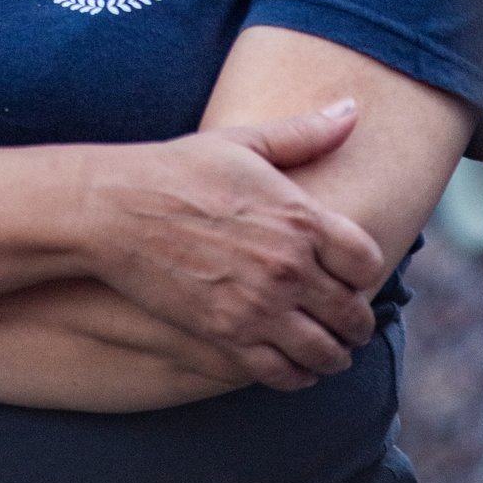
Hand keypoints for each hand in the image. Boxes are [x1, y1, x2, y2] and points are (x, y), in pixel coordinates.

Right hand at [79, 103, 383, 391]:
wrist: (115, 209)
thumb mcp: (243, 142)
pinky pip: (285, 374)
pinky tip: (292, 361)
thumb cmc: (179, 168)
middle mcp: (289, 268)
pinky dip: (297, 374)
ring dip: (332, 352)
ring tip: (325, 345)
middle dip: (353, 319)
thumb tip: (353, 107)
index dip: (364, 270)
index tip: (349, 272)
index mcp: (300, 217)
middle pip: (353, 314)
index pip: (368, 263)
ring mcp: (259, 307)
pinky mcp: (228, 337)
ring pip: (327, 353)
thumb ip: (305, 132)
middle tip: (344, 318)